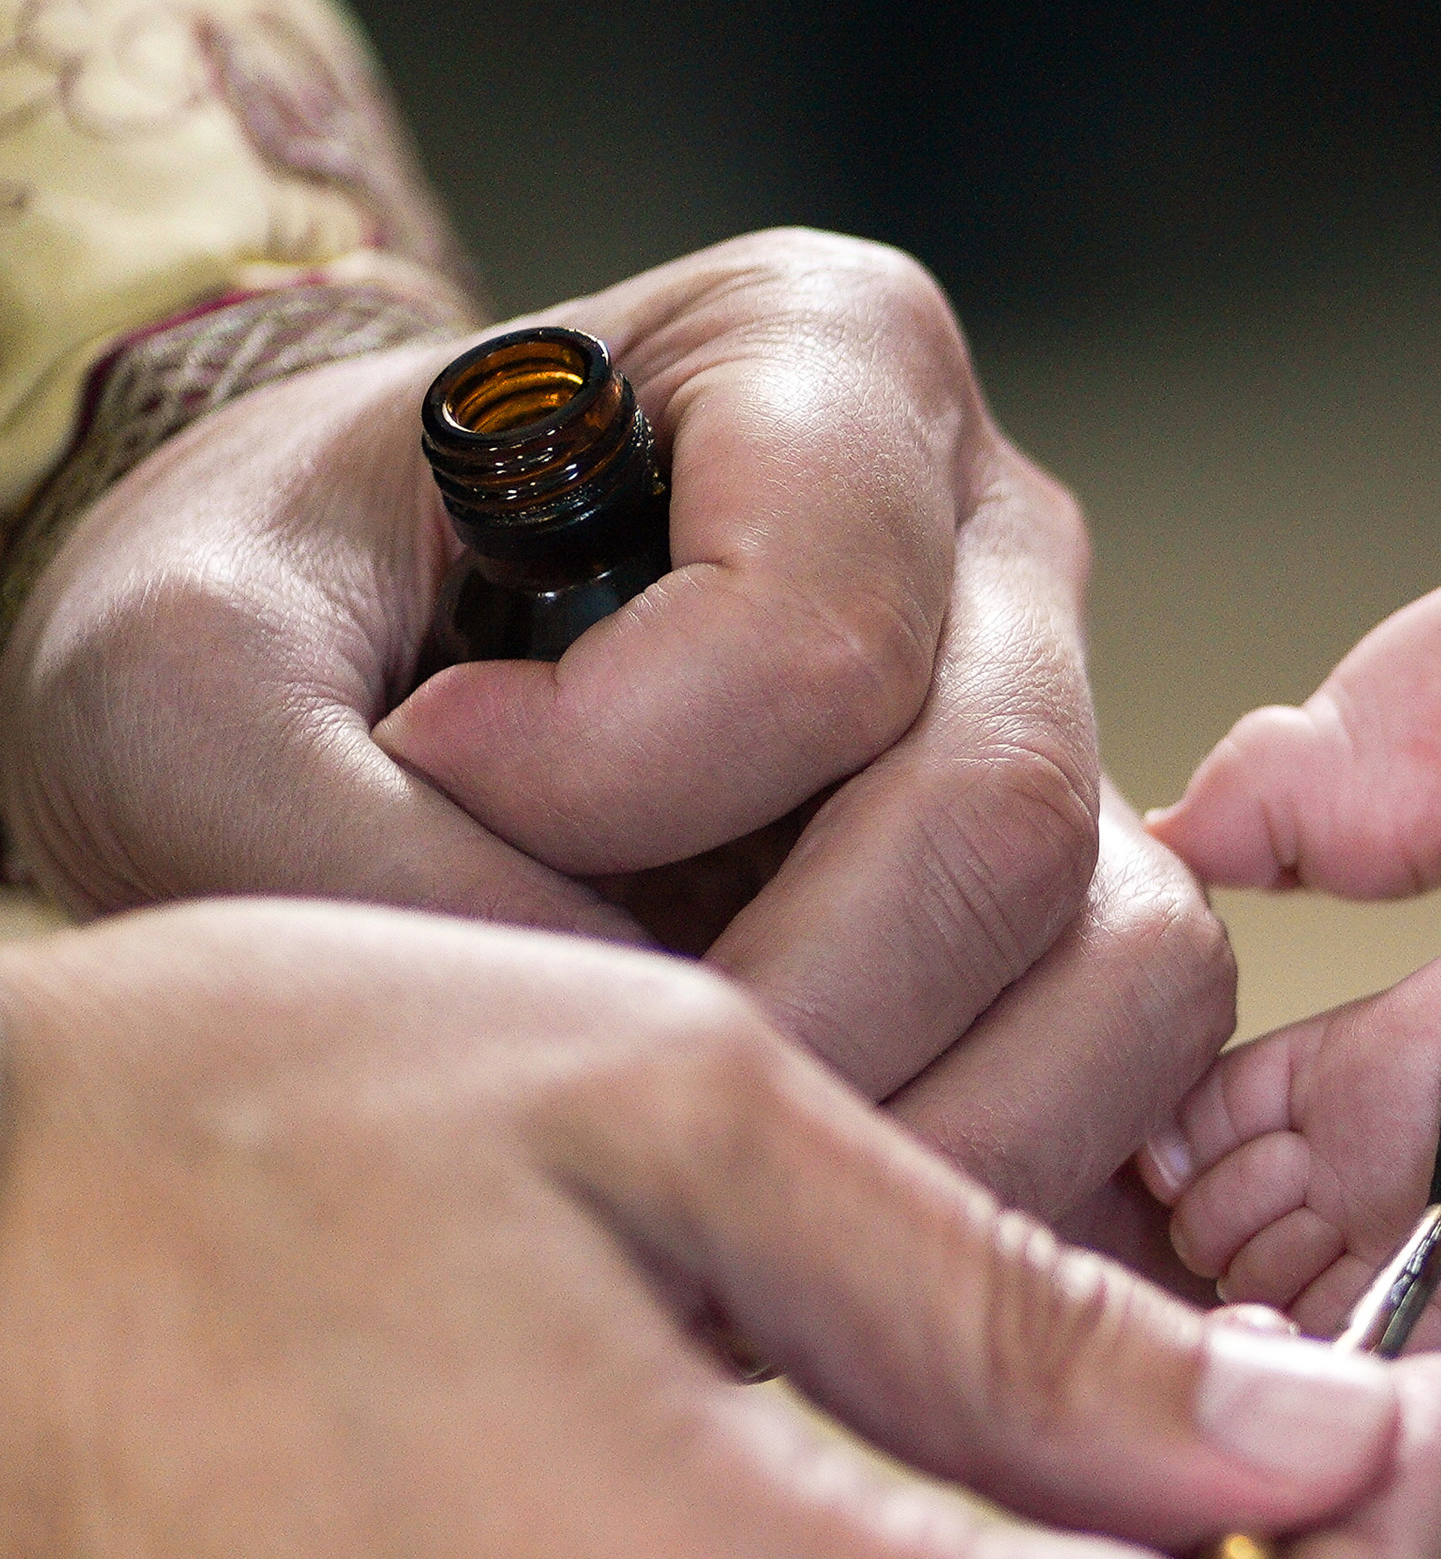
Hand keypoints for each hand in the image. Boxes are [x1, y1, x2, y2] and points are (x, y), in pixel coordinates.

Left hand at [0, 230, 1214, 1208]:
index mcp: (820, 364)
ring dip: (938, 1135)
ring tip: (732, 1187)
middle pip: (1007, 819)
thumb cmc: (289, 633)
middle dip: (803, 1025)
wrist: (357, 692)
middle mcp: (994, 539)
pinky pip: (1135, 1061)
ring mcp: (1069, 721)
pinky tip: (839, 1194)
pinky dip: (1012, 1166)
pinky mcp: (1087, 898)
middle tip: (614, 1111)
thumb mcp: (188, 680)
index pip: (817, 632)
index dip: (622, 780)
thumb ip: (347, 839)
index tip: (431, 783)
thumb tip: (634, 1030)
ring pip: (1130, 964)